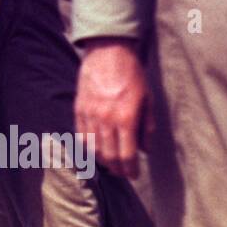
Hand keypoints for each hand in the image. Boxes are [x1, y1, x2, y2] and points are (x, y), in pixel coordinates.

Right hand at [74, 38, 151, 178]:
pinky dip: (88, 147)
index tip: (134, 175)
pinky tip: (95, 149)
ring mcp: (90, 114)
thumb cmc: (132, 73)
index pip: (127, 154)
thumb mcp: (148, 98)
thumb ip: (148, 126)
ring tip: (110, 164)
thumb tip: (146, 149)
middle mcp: (106, 119)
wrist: (108, 50)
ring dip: (102, 161)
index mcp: (126, 117)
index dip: (131, 169)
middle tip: (123, 172)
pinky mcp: (79, 108)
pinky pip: (81, 135)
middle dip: (117, 169)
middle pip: (109, 156)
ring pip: (93, 148)